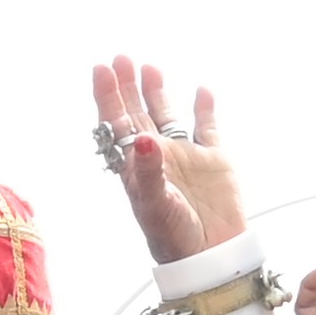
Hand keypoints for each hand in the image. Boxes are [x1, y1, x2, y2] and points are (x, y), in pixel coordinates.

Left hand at [83, 57, 247, 262]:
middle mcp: (157, 158)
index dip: (107, 97)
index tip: (101, 69)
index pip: (116, 125)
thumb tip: (141, 137)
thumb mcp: (155, 205)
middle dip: (126, 87)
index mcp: (135, 167)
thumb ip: (147, 171)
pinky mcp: (214, 160)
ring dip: (158, 93)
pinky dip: (203, 108)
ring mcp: (185, 157)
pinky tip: (200, 90)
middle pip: (136, 114)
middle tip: (120, 58)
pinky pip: (207, 127)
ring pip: (167, 117)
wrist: (211, 256)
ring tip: (149, 67)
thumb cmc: (174, 237)